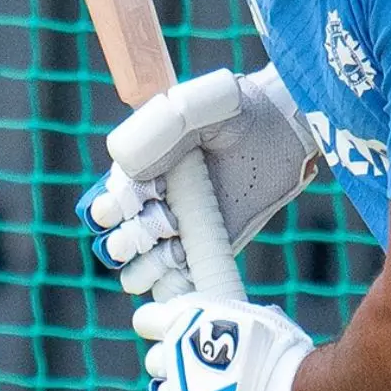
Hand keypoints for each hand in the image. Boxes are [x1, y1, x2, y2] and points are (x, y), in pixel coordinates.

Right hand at [76, 64, 318, 299]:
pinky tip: (191, 263)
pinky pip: (172, 287)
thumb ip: (159, 125)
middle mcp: (151, 204)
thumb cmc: (239, 112)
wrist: (283, 131)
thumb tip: (127, 170)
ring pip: (135, 272)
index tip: (150, 192)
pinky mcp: (202, 254)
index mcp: (138, 172)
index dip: (117, 206)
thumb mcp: (199, 104)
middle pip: (113, 243)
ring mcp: (176, 233)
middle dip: (132, 237)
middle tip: (167, 219)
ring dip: (147, 265)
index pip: (106, 206)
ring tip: (177, 246)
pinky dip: (171, 285)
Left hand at [135, 293, 316, 390]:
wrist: (290, 390)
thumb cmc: (279, 347)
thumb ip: (225, 320)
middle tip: (201, 367)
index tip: (174, 329)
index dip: (158, 325)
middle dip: (173, 363)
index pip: (145, 320)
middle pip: (154, 361)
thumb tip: (225, 322)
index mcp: (184, 322)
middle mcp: (173, 356)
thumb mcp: (251, 316)